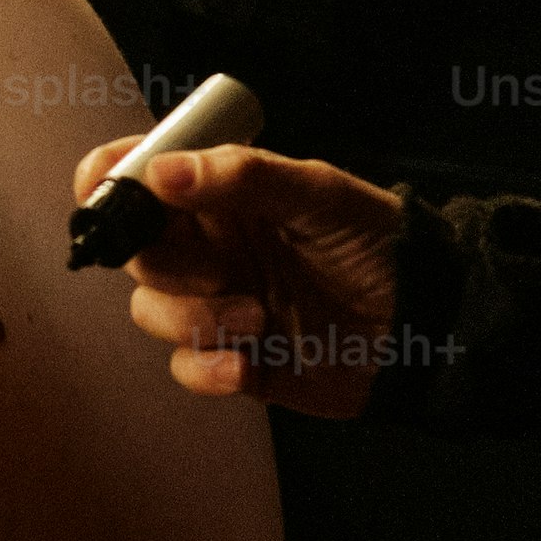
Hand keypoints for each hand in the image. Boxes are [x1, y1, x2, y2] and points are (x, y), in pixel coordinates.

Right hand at [69, 134, 405, 416]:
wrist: (429, 327)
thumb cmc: (381, 246)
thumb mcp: (320, 195)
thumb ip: (242, 176)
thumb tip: (158, 172)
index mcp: (223, 195)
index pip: (140, 174)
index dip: (111, 180)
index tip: (112, 195)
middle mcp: (211, 246)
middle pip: (135, 250)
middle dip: (167, 265)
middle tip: (219, 270)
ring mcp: (217, 303)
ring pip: (151, 310)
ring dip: (194, 318)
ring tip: (258, 319)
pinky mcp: (232, 359)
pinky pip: (184, 366)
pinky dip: (207, 367)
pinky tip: (247, 365)